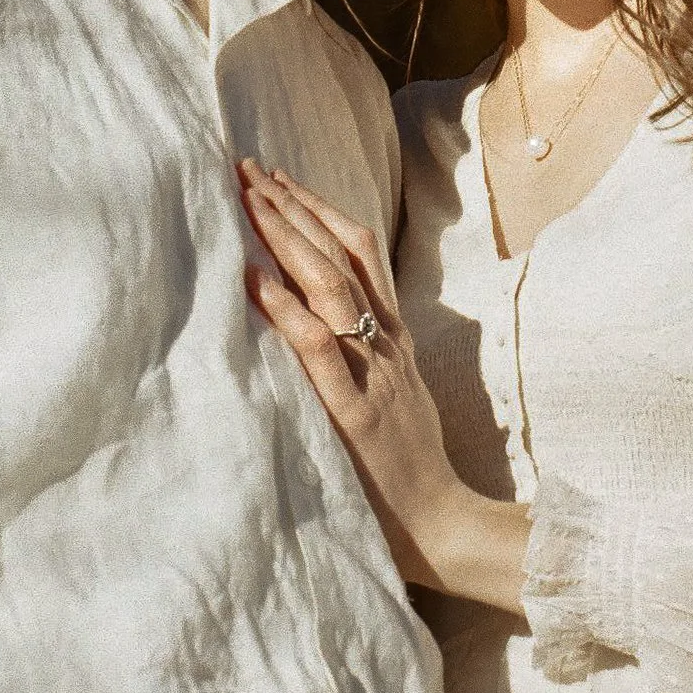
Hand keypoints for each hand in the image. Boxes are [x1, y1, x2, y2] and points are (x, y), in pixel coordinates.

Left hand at [240, 165, 528, 607]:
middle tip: (248, 168)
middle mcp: (385, 343)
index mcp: (393, 336)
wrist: (444, 525)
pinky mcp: (356, 414)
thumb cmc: (407, 467)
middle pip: (341, 255)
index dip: (318, 209)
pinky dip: (287, 310)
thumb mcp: (394, 392)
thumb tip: (316, 318)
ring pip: (331, 287)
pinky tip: (256, 282)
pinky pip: (320, 351)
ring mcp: (373, 374)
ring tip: (249, 201)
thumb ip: (365, 353)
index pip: (360, 251)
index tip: (278, 177)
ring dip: (287, 238)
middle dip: (292, 207)